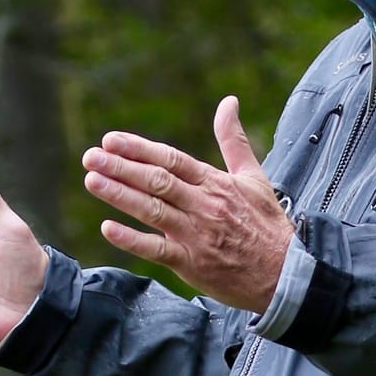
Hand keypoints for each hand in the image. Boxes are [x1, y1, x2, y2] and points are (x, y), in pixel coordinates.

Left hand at [82, 97, 293, 313]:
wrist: (285, 273)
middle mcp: (203, 205)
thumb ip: (234, 140)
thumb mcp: (254, 176)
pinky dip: (131, 239)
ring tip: (92, 181)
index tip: (111, 140)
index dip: (139, 149)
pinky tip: (108, 227)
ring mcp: (196, 235)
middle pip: (156, 181)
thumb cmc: (267, 225)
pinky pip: (156, 250)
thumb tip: (228, 102)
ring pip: (152, 210)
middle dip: (120, 168)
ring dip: (119, 195)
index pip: (171, 159)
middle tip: (90, 156)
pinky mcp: (191, 263)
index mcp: (215, 183)